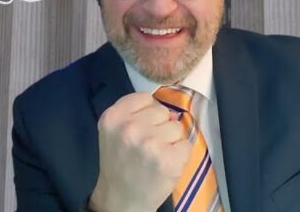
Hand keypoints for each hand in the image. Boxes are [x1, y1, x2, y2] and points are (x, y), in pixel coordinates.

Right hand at [89, 92, 189, 211]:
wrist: (120, 200)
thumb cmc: (120, 163)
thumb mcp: (115, 131)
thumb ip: (135, 113)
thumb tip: (170, 111)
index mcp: (113, 117)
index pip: (145, 98)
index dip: (147, 114)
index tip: (140, 129)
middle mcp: (130, 127)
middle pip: (163, 111)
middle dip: (159, 127)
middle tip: (146, 147)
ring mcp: (150, 143)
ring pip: (177, 127)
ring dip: (170, 142)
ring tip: (154, 157)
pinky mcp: (168, 159)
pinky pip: (186, 145)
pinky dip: (180, 155)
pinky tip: (164, 165)